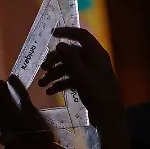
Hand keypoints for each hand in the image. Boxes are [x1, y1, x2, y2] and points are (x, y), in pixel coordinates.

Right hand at [38, 27, 131, 148]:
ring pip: (69, 67)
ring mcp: (90, 73)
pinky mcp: (86, 84)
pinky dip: (60, 84)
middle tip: (43, 68)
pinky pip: (71, 79)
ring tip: (41, 84)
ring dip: (54, 74)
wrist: (108, 116)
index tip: (51, 34)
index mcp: (96, 54)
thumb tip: (60, 44)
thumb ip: (70, 58)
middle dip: (55, 60)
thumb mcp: (81, 74)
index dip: (67, 32)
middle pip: (71, 53)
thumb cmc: (97, 92)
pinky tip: (49, 92)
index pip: (81, 36)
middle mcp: (93, 60)